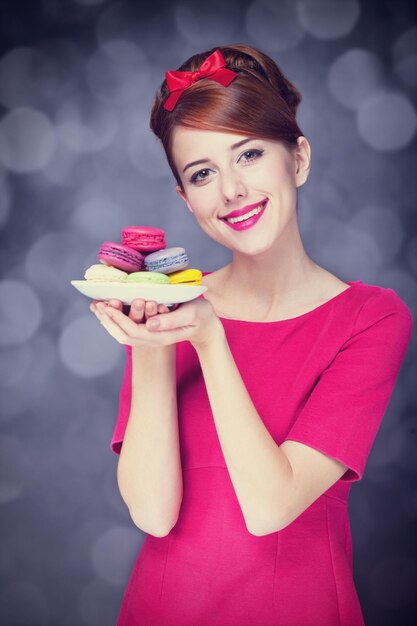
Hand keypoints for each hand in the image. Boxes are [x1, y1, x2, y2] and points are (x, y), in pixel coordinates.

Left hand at [89, 297, 223, 348]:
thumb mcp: (191, 314)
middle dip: (109, 321)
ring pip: (123, 334)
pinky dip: (116, 320)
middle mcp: (153, 339)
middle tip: (97, 305)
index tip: (108, 305)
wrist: (208, 326)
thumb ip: (171, 320)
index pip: (133, 331)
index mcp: (161, 336)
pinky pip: (128, 329)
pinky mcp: (150, 331)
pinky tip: (110, 309)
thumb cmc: (202, 316)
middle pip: (123, 335)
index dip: (118, 319)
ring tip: (98, 307)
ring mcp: (150, 337)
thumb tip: (150, 323)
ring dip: (109, 322)